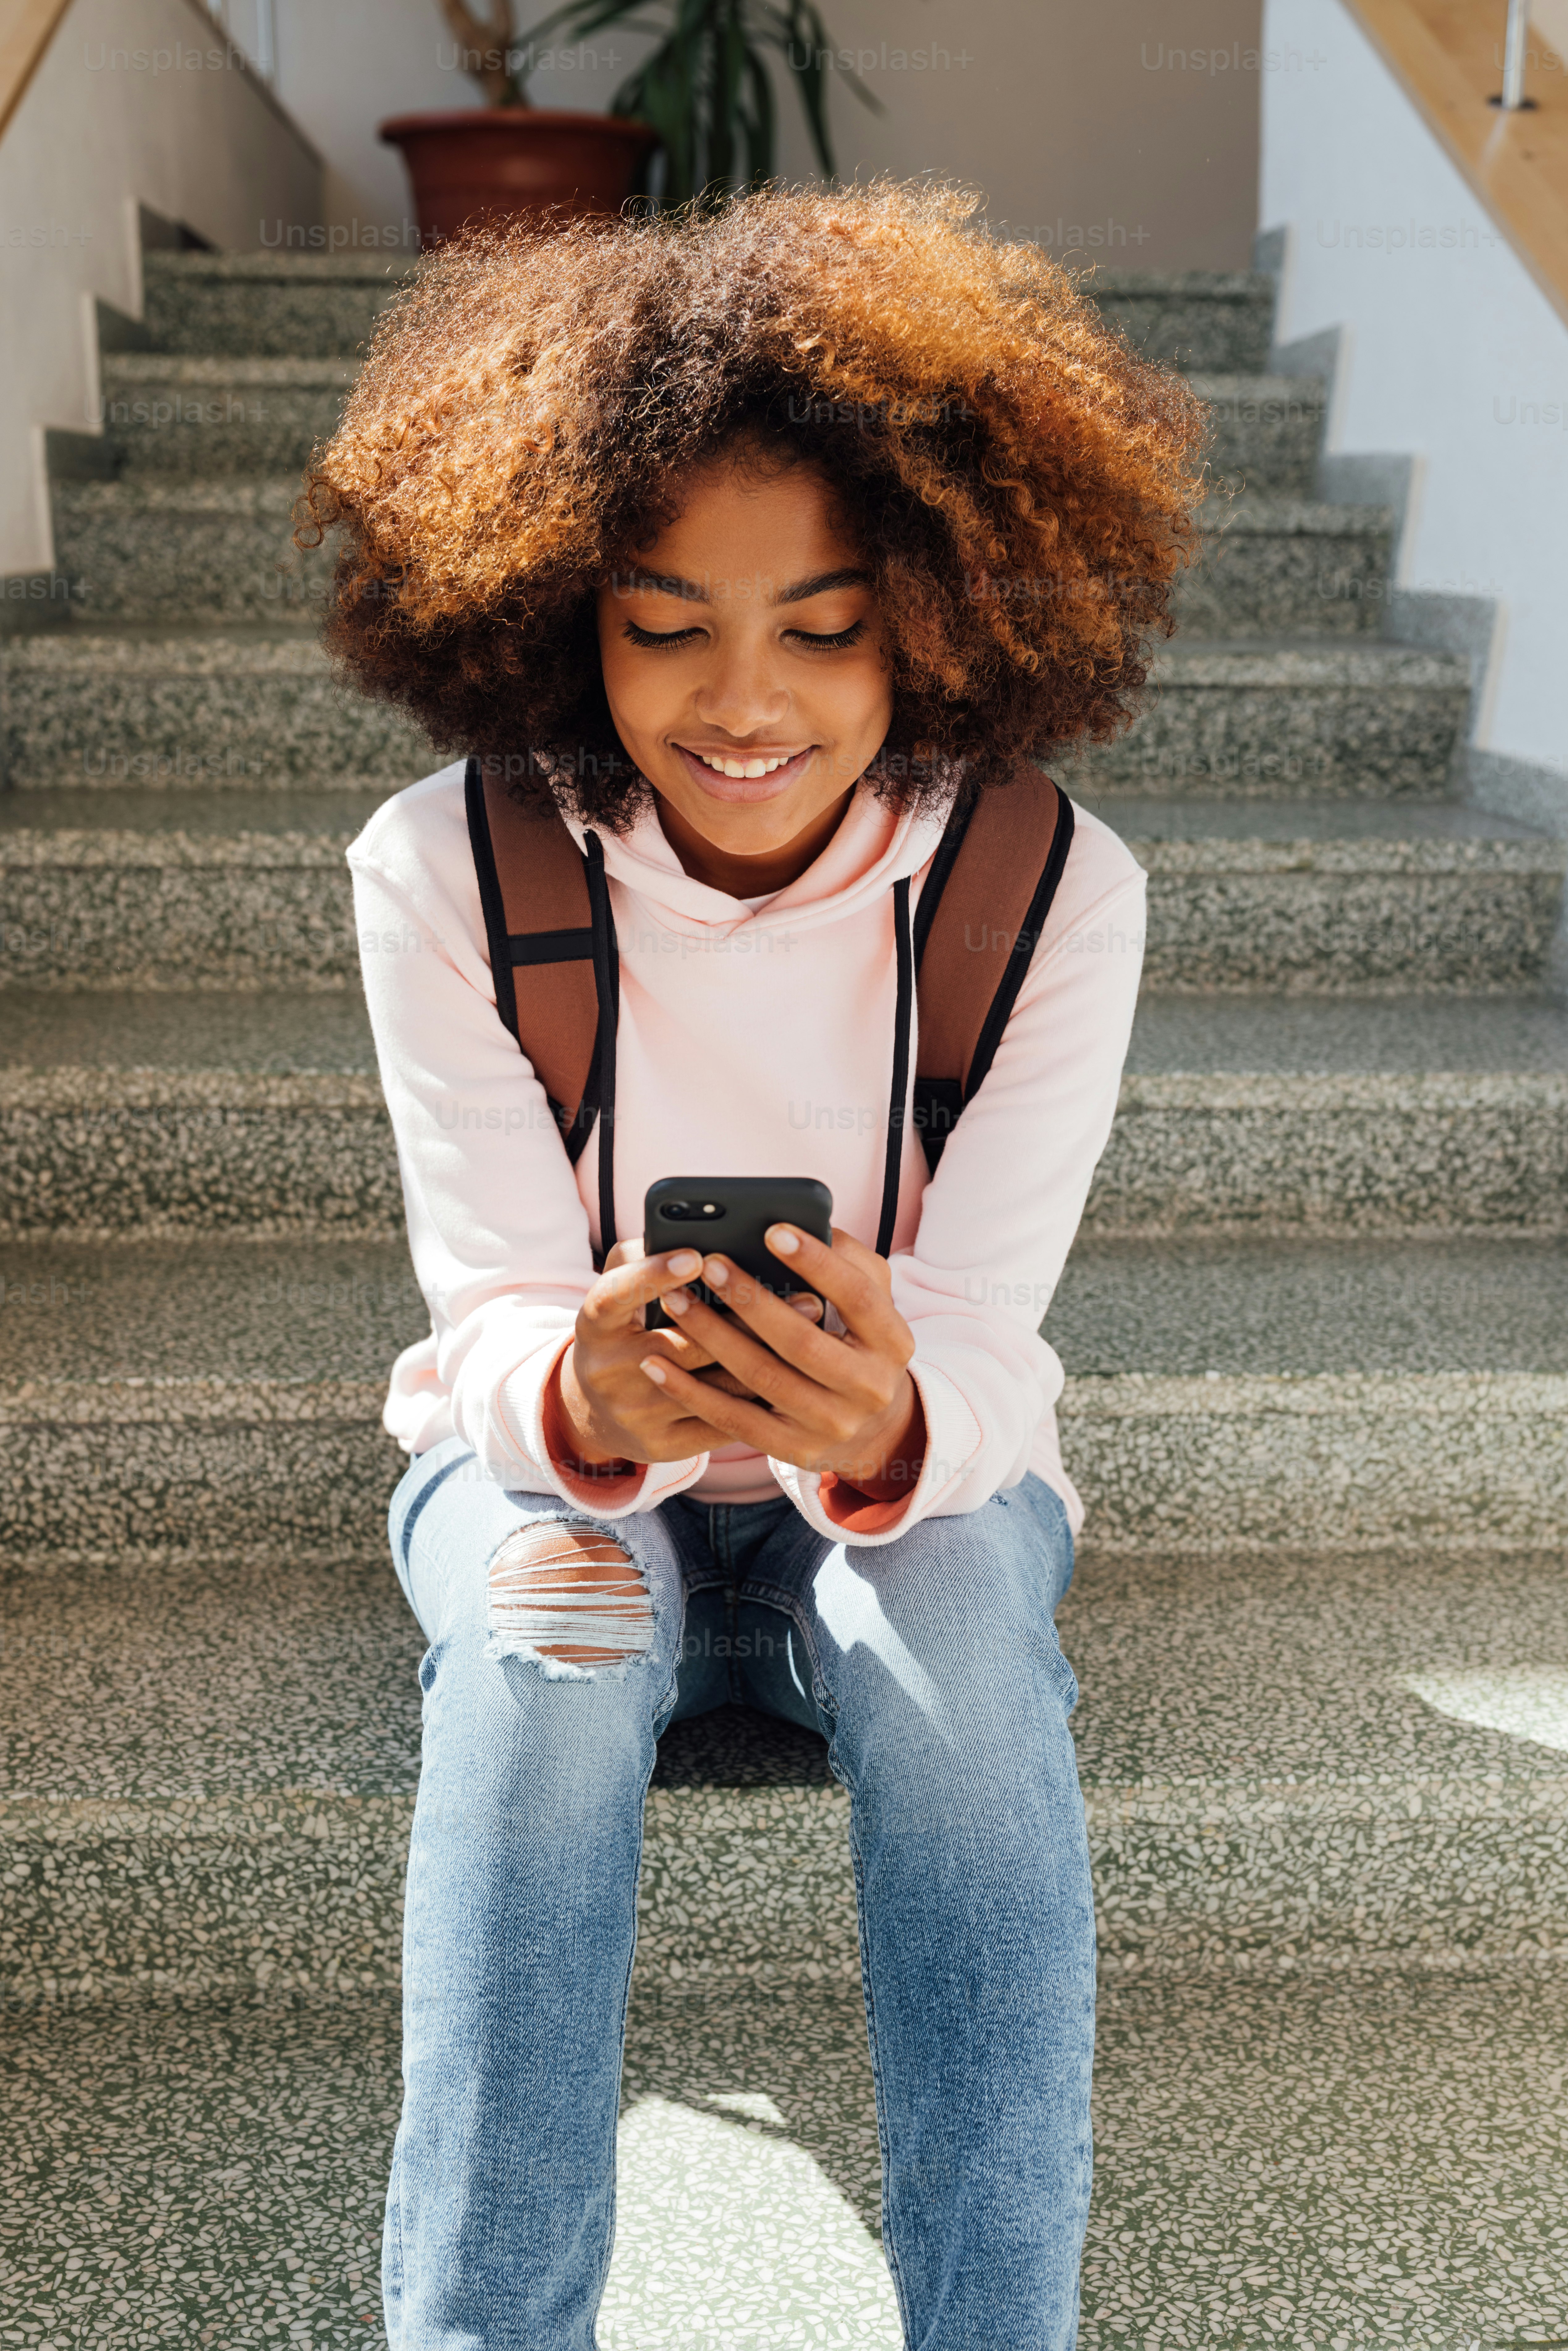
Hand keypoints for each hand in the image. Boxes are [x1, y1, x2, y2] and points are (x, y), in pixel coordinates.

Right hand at [554, 1238, 820, 1466]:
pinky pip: (724, 1420)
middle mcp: (608, 1371)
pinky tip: (799, 1370)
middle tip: (806, 1293)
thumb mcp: (621, 1288)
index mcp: (595, 1325)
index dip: (653, 1276)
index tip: (697, 1256)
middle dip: (748, 1316)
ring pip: (716, 1384)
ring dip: (770, 1354)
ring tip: (814, 1325)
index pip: (616, 1295)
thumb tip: (697, 1235)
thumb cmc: (625, 1327)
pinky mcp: (662, 1446)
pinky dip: (763, 1394)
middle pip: (685, 1343)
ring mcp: (635, 1413)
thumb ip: (646, 1255)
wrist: (600, 1412)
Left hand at [637, 1224, 920, 1483]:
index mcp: (892, 1341)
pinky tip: (658, 1364)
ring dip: (712, 1337)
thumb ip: (853, 1263)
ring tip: (674, 1300)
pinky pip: (734, 1421)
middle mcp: (868, 1387)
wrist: (873, 1431)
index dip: (817, 1263)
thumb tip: (814, 1225)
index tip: (772, 1230)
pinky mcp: (794, 1450)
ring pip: (761, 1379)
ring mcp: (831, 1424)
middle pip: (801, 1341)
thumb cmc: (860, 1344)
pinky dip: (692, 1392)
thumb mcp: (872, 1305)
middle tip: (709, 1262)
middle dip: (750, 1299)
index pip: (857, 1297)